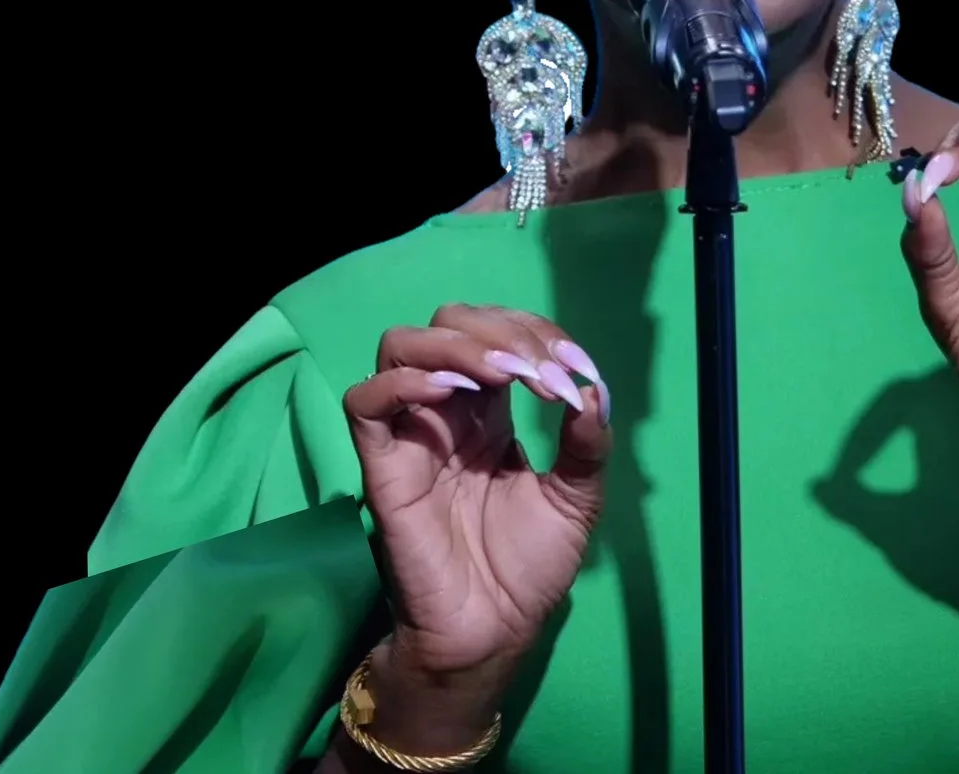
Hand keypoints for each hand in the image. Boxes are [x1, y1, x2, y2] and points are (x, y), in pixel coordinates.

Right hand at [341, 304, 610, 734]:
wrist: (493, 633)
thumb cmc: (528, 569)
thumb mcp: (577, 499)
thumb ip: (587, 444)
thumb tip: (593, 389)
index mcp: (490, 413)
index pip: (499, 335)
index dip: (537, 335)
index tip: (574, 371)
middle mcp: (448, 413)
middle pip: (447, 324)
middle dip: (498, 330)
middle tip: (537, 372)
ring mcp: (412, 435)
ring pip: (401, 347)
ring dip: (455, 343)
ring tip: (500, 372)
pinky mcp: (383, 467)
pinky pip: (365, 403)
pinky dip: (402, 383)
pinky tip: (452, 392)